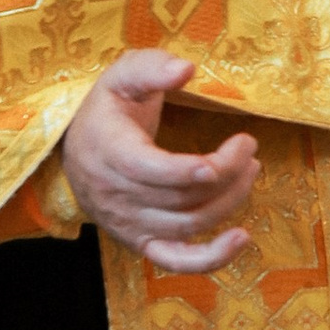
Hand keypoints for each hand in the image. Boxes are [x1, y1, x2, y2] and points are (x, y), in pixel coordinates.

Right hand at [59, 49, 258, 270]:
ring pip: (188, 224)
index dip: (193, 168)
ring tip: (251, 170)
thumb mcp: (123, 75)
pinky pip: (176, 261)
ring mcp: (128, 224)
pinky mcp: (141, 242)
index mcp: (109, 151)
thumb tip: (186, 68)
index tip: (235, 150)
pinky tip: (241, 239)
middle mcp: (115, 195)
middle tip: (249, 147)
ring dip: (229, 201)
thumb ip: (153, 68)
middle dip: (227, 174)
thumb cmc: (108, 107)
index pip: (153, 170)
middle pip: (181, 197)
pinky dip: (211, 259)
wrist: (78, 147)